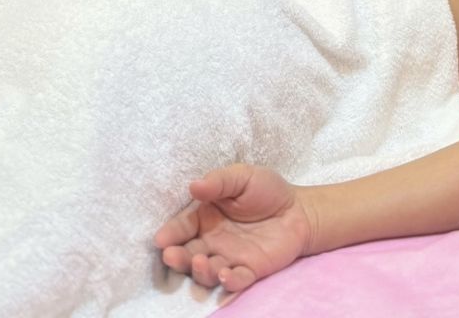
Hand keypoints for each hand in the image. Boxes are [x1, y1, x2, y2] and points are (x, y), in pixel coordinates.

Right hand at [153, 163, 314, 294]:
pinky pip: (237, 279)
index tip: (160, 239)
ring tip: (200, 263)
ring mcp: (231, 257)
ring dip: (201, 271)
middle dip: (178, 257)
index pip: (183, 226)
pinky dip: (229, 281)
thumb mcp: (242, 177)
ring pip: (208, 270)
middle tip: (171, 256)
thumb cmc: (266, 190)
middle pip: (189, 253)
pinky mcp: (251, 270)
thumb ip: (218, 182)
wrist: (299, 209)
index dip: (171, 233)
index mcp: (206, 216)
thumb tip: (193, 186)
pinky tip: (225, 275)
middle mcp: (213, 240)